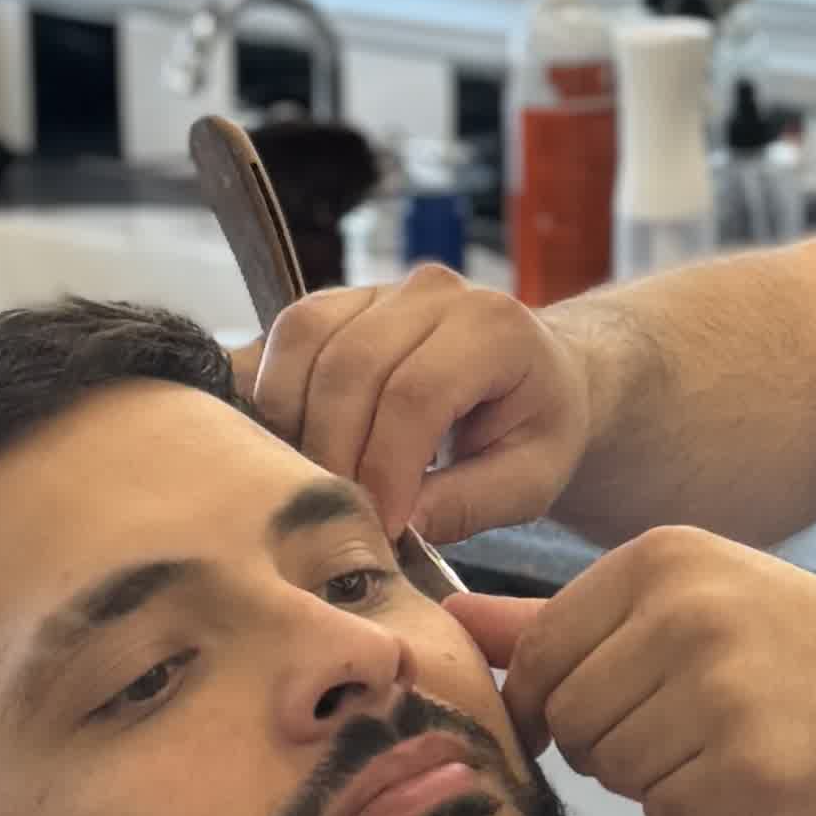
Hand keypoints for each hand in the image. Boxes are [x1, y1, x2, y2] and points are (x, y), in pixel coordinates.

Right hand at [244, 272, 588, 547]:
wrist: (536, 375)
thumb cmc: (535, 427)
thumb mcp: (530, 481)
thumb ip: (468, 504)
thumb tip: (395, 525)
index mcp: (495, 329)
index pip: (417, 392)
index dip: (387, 466)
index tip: (381, 526)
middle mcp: (435, 292)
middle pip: (352, 366)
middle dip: (336, 452)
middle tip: (341, 514)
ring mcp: (383, 289)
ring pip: (307, 341)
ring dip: (296, 421)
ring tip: (319, 481)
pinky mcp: (343, 300)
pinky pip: (290, 336)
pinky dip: (278, 393)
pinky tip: (298, 443)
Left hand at [476, 530, 815, 815]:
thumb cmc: (794, 651)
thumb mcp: (685, 602)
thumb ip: (559, 619)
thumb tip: (449, 622)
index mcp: (661, 559)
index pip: (538, 656)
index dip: (553, 703)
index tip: (604, 708)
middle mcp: (688, 612)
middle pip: (568, 719)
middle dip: (610, 743)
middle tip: (685, 725)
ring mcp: (722, 688)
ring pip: (611, 773)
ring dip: (656, 778)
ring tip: (724, 741)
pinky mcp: (752, 764)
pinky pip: (665, 814)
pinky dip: (698, 811)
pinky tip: (752, 773)